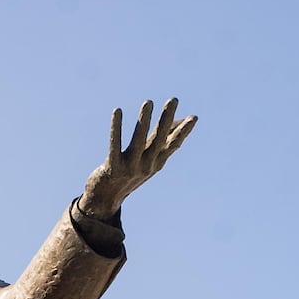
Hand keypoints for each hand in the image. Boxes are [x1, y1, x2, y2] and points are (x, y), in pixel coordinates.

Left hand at [80, 98, 195, 220]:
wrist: (105, 199)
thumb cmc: (129, 172)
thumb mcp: (148, 157)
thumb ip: (163, 138)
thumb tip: (181, 119)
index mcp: (156, 163)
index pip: (173, 145)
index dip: (183, 132)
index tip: (193, 117)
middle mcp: (146, 166)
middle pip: (159, 140)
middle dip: (166, 119)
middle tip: (173, 100)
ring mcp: (130, 168)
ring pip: (138, 142)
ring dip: (143, 121)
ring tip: (148, 103)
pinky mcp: (112, 168)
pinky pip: (115, 145)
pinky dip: (116, 128)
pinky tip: (117, 111)